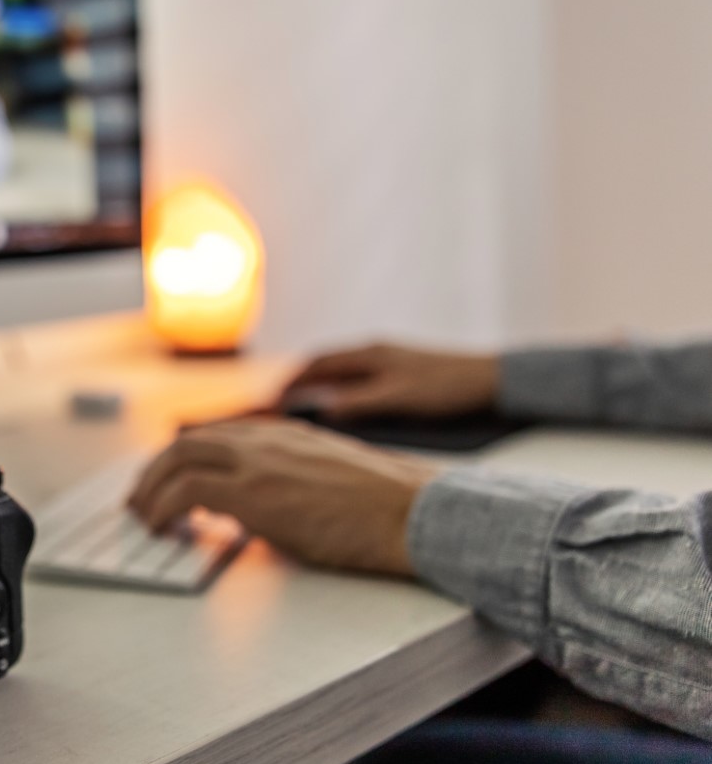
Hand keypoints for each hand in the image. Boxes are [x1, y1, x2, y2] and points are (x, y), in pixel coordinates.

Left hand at [127, 418, 439, 575]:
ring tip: (143, 517)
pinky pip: (186, 492)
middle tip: (140, 499)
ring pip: (178, 459)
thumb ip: (291, 484)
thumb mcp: (330, 482)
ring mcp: (259, 462)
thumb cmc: (387, 510)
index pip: (217, 436)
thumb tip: (263, 513)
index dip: (184, 458)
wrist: (415, 515)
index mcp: (286, 435)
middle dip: (155, 471)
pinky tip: (163, 530)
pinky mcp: (254, 492)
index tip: (167, 479)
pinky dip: (164, 508)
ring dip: (151, 489)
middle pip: (187, 442)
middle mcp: (267, 440)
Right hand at [278, 342, 499, 420]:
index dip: (291, 382)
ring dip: (322, 386)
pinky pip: (360, 378)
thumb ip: (359, 404)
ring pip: (343, 371)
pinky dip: (342, 390)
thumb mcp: (397, 399)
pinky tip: (346, 407)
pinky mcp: (402, 371)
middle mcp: (375, 352)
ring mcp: (389, 360)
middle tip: (280, 404)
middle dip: (300, 382)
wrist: (492, 381)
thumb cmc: (446, 388)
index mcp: (369, 354)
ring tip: (306, 408)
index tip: (271, 400)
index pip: (317, 364)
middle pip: (326, 365)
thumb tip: (322, 411)